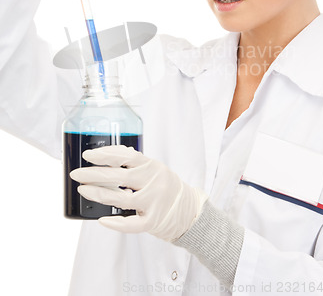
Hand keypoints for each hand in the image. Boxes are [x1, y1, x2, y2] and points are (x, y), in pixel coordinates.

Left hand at [70, 145, 207, 241]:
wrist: (190, 211)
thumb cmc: (167, 187)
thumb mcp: (155, 169)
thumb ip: (136, 162)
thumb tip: (111, 153)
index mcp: (151, 166)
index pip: (125, 156)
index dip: (104, 155)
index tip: (87, 155)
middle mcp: (153, 182)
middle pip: (119, 176)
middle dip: (94, 174)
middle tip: (76, 174)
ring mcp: (153, 202)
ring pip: (121, 199)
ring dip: (99, 194)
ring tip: (83, 190)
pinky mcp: (153, 222)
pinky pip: (131, 224)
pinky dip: (115, 223)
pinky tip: (102, 219)